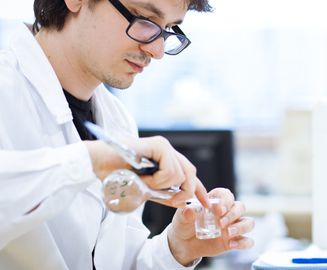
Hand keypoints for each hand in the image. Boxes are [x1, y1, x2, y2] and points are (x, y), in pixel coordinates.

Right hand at [85, 136, 207, 207]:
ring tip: (145, 182)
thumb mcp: (145, 189)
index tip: (206, 203)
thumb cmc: (117, 175)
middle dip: (184, 192)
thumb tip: (183, 202)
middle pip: (190, 174)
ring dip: (162, 186)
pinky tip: (144, 177)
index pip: (189, 175)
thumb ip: (163, 194)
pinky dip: (158, 180)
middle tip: (172, 201)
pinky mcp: (160, 145)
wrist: (98, 163)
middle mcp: (168, 151)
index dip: (199, 189)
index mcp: (166, 160)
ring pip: (179, 175)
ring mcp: (164, 146)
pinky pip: (170, 171)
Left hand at [167, 188, 254, 265]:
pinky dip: (243, 243)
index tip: (219, 209)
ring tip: (228, 233)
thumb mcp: (182, 218)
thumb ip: (186, 213)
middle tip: (221, 223)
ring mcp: (233, 226)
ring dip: (241, 227)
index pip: (227, 195)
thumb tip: (190, 210)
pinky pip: (248, 240)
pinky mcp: (235, 240)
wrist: (184, 243)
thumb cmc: (185, 224)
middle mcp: (228, 212)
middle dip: (233, 214)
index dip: (226, 200)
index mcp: (216, 201)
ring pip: (249, 222)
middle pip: (240, 207)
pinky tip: (231, 245)